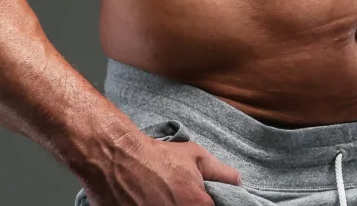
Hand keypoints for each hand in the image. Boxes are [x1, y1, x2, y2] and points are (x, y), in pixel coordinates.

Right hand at [83, 127, 241, 205]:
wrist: (117, 160)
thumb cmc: (157, 157)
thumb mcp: (196, 156)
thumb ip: (221, 172)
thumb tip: (238, 181)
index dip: (209, 204)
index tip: (202, 200)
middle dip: (189, 205)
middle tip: (176, 195)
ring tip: (161, 198)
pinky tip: (150, 202)